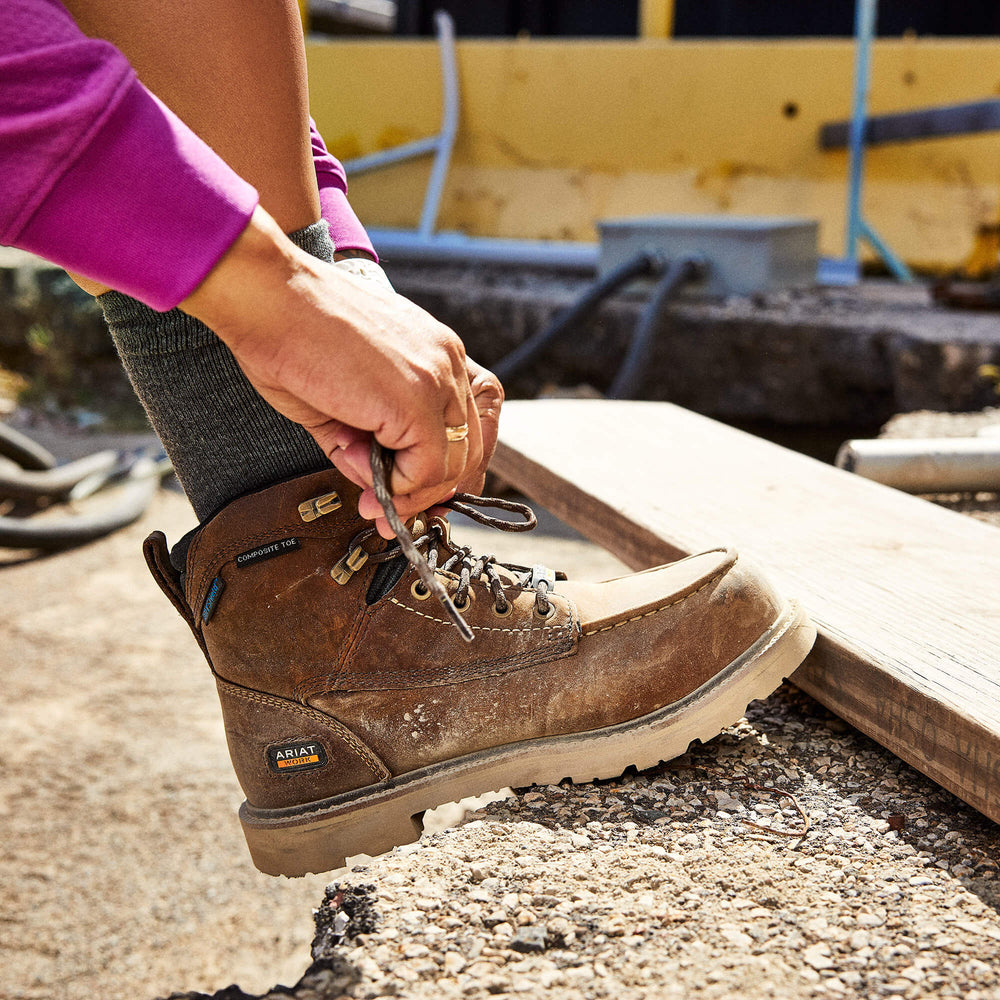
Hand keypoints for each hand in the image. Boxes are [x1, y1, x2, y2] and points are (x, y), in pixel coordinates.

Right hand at [181, 207, 483, 530]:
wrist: (267, 296)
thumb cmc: (291, 335)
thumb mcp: (344, 396)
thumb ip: (370, 440)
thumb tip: (379, 485)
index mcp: (436, 352)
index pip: (470, 423)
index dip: (444, 466)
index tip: (408, 490)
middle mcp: (447, 361)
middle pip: (470, 448)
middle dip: (427, 489)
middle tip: (384, 507)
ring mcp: (438, 379)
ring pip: (452, 465)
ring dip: (408, 492)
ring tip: (368, 497)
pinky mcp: (416, 401)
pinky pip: (426, 470)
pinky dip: (397, 487)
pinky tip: (363, 474)